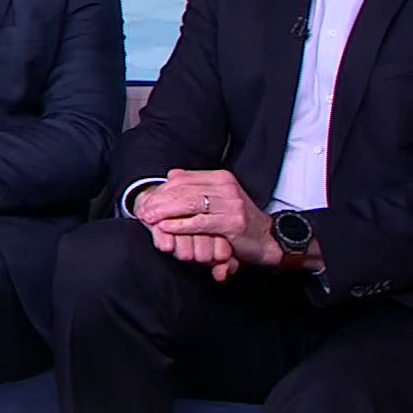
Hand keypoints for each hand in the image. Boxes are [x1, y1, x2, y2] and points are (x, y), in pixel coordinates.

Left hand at [136, 169, 280, 271]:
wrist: (268, 239)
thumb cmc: (238, 221)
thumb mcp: (219, 199)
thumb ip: (196, 187)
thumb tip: (171, 174)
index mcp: (221, 178)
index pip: (183, 179)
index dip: (162, 190)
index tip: (146, 201)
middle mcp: (226, 187)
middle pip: (183, 190)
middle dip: (159, 201)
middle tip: (143, 212)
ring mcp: (231, 204)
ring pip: (189, 203)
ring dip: (165, 212)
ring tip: (150, 219)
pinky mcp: (232, 223)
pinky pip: (198, 222)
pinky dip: (179, 225)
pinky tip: (166, 228)